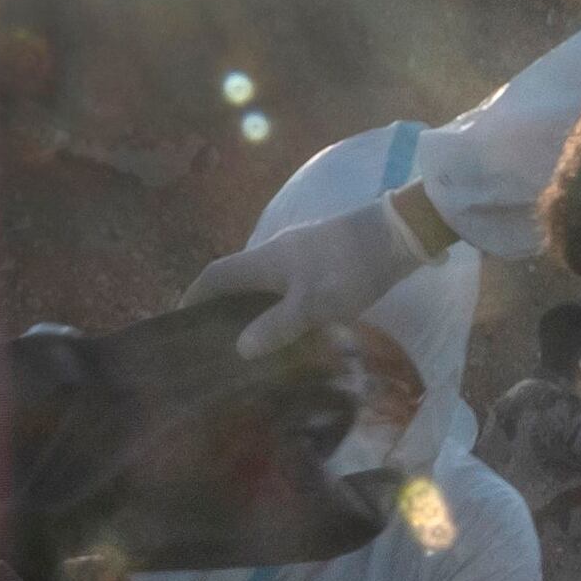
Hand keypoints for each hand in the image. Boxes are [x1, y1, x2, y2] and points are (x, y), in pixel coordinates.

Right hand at [189, 176, 431, 358]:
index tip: (181, 320)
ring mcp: (300, 251)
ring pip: (262, 280)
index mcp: (265, 259)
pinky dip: (275, 302)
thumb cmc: (351, 268)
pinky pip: (284, 281)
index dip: (195, 296)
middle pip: (237, 277)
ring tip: (249, 338)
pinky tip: (288, 324)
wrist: (399, 233)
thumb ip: (277, 326)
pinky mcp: (321, 256)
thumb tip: (240, 348)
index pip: (216, 275)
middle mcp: (275, 251)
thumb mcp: (313, 305)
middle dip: (220, 304)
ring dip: (250, 304)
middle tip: (214, 337)